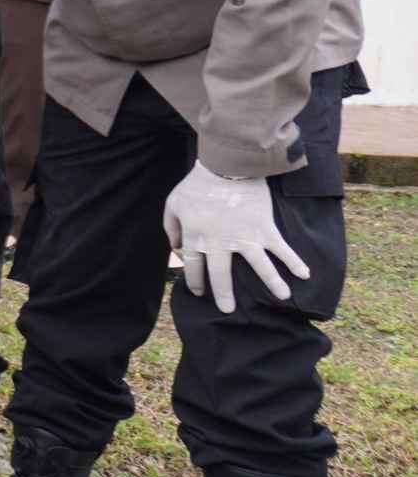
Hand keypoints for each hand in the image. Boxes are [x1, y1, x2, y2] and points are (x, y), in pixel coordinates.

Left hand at [162, 161, 309, 312]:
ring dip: (272, 283)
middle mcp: (220, 241)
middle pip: (221, 274)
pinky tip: (305, 274)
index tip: (199, 293)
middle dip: (223, 294)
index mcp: (196, 236)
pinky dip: (294, 260)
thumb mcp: (173, 203)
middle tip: (228, 310)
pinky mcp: (264, 227)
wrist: (226, 166)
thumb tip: (175, 246)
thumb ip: (170, 226)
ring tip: (282, 298)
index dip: (196, 281)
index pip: (194, 266)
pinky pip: (281, 248)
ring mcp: (245, 236)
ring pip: (259, 266)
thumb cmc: (197, 184)